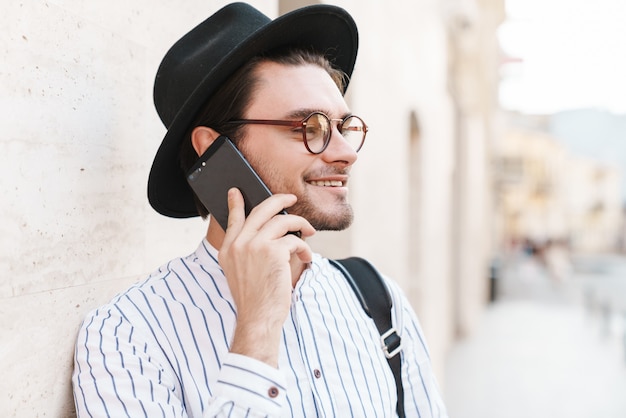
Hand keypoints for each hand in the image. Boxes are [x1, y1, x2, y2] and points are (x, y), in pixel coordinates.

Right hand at [218, 188, 314, 365]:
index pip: (232, 219)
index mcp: (228, 249)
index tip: (236, 191)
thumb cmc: (255, 299)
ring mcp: (255, 245)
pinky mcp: (273, 251)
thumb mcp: (240, 273)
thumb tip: (268, 231)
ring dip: (300, 225)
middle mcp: (239, 244)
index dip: (235, 203)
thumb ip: (246, 251)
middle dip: (280, 200)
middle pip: (261, 210)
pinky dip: (304, 248)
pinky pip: (294, 240)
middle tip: (291, 200)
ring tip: (309, 234)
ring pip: (283, 221)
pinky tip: (306, 257)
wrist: (258, 318)